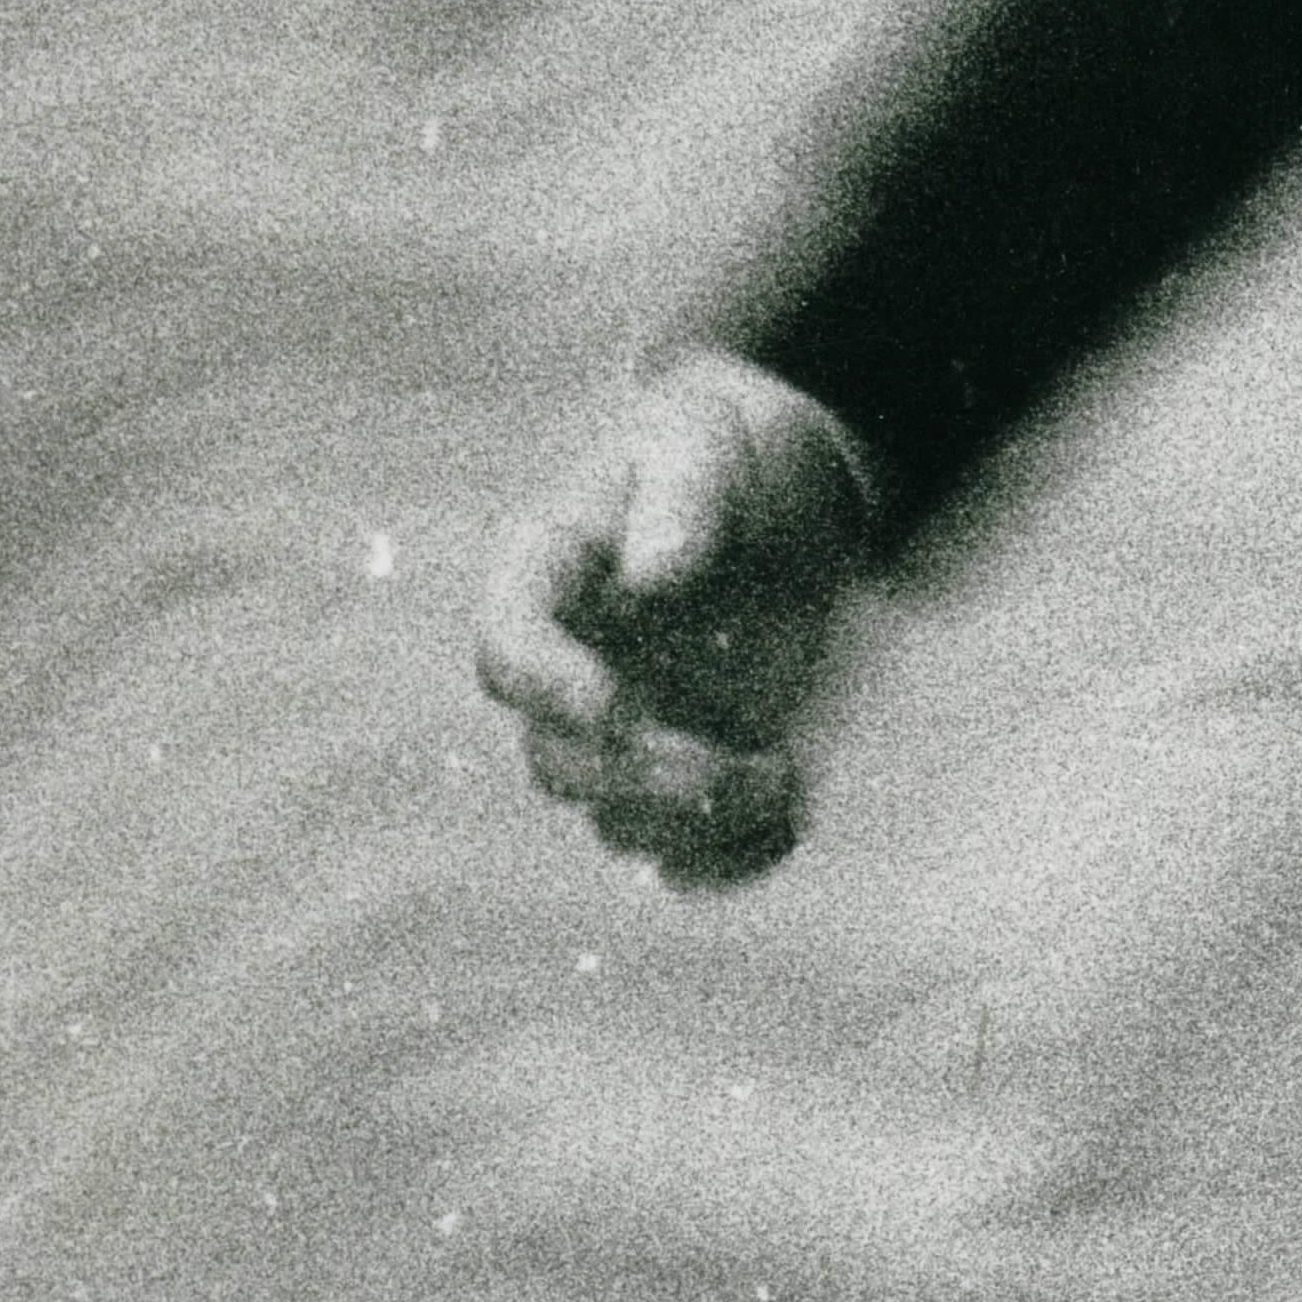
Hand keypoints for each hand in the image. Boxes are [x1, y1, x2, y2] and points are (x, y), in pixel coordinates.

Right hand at [475, 350, 878, 885]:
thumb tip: (654, 574)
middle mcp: (570, 669)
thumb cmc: (728, 450)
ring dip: (694, 823)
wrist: (786, 488)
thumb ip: (682, 496)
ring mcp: (627, 730)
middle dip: (637, 778)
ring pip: (616, 820)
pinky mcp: (689, 768)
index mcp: (545, 582)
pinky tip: (794, 815)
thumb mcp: (706, 442)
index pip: (506, 651)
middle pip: (558, 762)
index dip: (544, 689)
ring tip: (781, 776)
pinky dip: (732, 859)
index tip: (612, 706)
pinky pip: (687, 851)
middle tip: (731, 764)